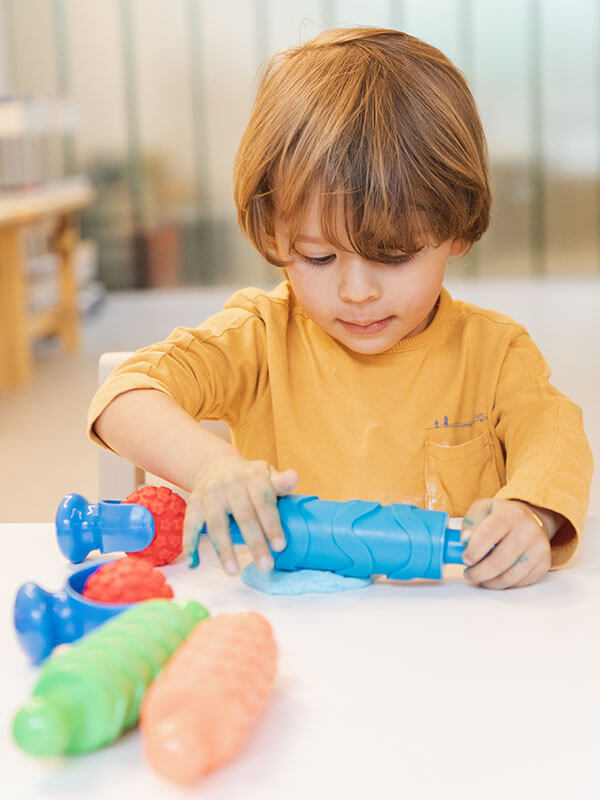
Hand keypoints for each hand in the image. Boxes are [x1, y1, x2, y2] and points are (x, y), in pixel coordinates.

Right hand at [182, 454, 297, 575]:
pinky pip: (191, 526)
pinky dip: (190, 545)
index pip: (264, 502)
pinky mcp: (194, 504)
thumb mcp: (266, 474)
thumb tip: (294, 477)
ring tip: (233, 572)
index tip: (279, 546)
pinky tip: (194, 563)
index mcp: (253, 477)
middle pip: (243, 516)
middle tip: (265, 566)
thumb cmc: (249, 478)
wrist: (215, 466)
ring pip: (216, 525)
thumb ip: (280, 482)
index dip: (272, 524)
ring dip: (224, 550)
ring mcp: (210, 494)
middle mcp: (230, 484)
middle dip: (255, 543)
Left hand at [460, 498, 556, 588]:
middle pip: (499, 561)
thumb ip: (470, 523)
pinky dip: (504, 584)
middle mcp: (529, 531)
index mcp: (511, 514)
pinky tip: (496, 577)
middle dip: (479, 572)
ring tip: (479, 577)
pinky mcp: (543, 565)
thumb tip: (465, 541)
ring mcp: (539, 549)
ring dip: (490, 582)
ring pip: (510, 576)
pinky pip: (520, 582)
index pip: (490, 533)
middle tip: (469, 573)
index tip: (465, 559)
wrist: (530, 520)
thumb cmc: (502, 516)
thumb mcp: (482, 509)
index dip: (475, 550)